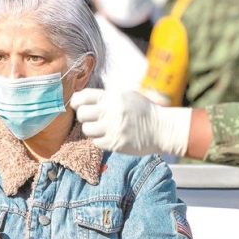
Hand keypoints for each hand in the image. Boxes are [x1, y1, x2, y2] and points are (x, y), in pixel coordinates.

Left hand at [71, 88, 191, 155]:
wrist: (162, 129)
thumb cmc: (144, 111)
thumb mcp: (127, 96)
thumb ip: (107, 97)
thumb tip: (83, 99)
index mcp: (113, 96)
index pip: (83, 97)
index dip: (76, 102)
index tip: (77, 105)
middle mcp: (111, 111)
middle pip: (81, 114)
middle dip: (84, 117)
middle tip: (91, 119)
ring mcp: (112, 128)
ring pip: (86, 129)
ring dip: (91, 130)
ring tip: (101, 129)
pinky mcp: (115, 143)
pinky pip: (96, 142)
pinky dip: (100, 140)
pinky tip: (109, 137)